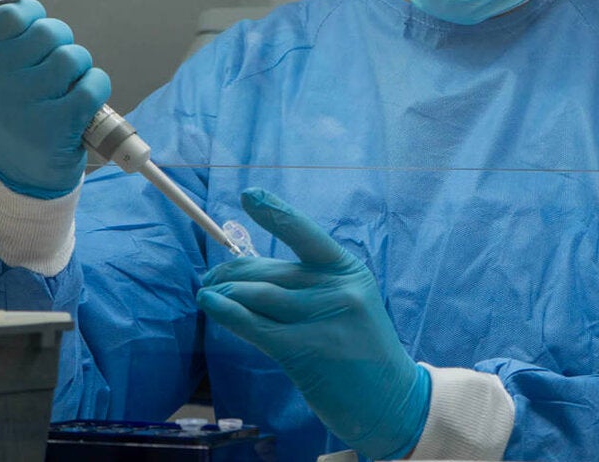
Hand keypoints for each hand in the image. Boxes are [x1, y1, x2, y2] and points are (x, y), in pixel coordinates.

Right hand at [0, 0, 109, 198]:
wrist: (22, 170)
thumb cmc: (4, 107)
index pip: (13, 12)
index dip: (33, 17)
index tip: (31, 38)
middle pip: (48, 31)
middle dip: (59, 43)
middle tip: (51, 67)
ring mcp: (24, 104)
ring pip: (73, 56)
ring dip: (78, 68)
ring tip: (64, 87)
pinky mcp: (58, 125)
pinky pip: (94, 83)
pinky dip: (95, 87)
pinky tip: (82, 102)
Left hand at [197, 188, 430, 459]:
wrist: (391, 401)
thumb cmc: (359, 351)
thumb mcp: (344, 305)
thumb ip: (303, 286)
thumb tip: (243, 272)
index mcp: (348, 270)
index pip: (305, 233)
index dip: (274, 212)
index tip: (248, 195)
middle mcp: (338, 288)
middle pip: (269, 270)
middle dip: (232, 272)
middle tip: (211, 278)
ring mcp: (322, 318)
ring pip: (257, 295)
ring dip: (223, 293)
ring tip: (207, 294)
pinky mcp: (304, 349)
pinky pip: (254, 324)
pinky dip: (226, 311)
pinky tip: (209, 303)